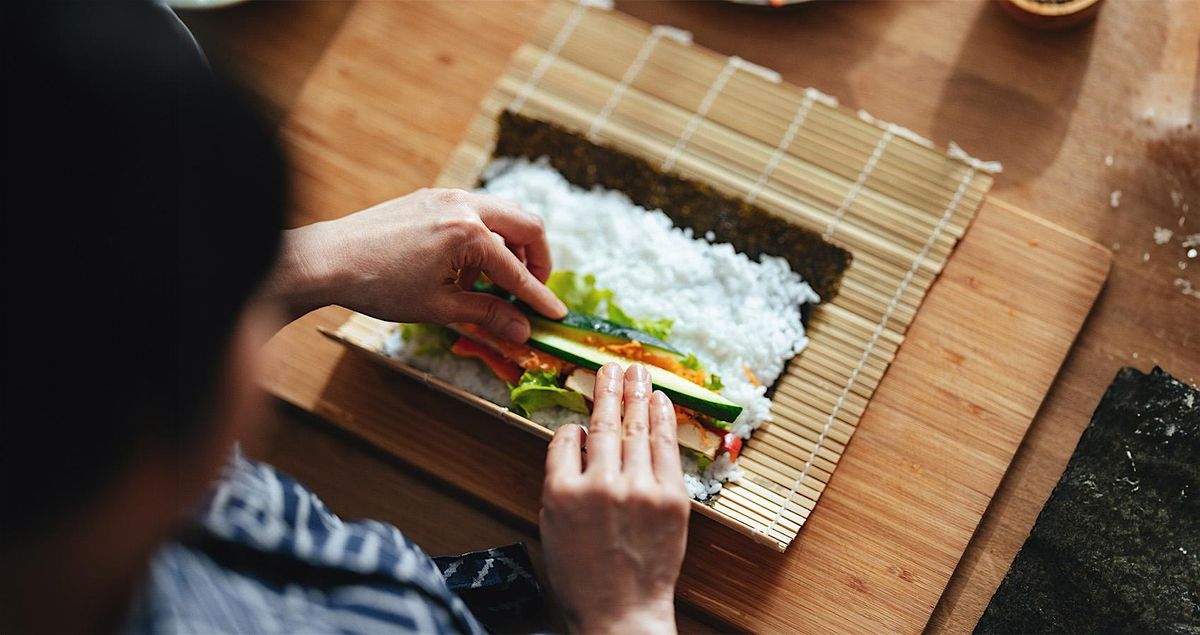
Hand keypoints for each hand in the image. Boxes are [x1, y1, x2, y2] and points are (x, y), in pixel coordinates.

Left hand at [268, 188, 566, 339]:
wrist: (325, 259)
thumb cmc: (377, 284)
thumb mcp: (438, 306)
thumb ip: (486, 313)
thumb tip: (522, 330)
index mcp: (468, 232)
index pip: (517, 270)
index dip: (539, 297)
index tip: (555, 315)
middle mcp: (463, 204)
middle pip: (525, 225)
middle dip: (537, 260)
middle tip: (533, 291)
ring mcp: (445, 197)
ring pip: (501, 215)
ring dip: (509, 249)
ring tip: (492, 287)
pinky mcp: (430, 198)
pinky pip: (474, 213)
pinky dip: (483, 239)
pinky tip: (464, 271)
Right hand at [540, 363, 690, 634]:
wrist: (622, 612)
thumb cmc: (583, 577)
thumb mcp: (552, 527)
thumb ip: (560, 480)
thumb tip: (576, 439)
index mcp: (561, 493)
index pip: (565, 439)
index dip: (574, 428)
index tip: (581, 422)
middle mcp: (600, 485)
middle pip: (603, 424)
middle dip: (608, 390)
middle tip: (610, 366)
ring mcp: (639, 490)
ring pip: (635, 429)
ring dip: (636, 395)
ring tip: (636, 372)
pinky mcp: (672, 498)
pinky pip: (666, 448)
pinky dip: (663, 421)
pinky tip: (660, 402)